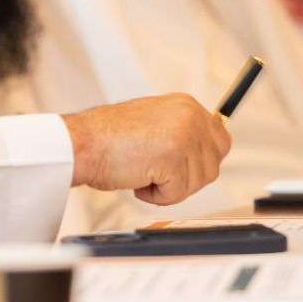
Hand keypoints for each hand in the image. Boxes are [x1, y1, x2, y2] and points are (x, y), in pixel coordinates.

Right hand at [61, 93, 230, 204]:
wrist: (81, 143)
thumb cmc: (107, 138)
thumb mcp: (154, 123)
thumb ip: (181, 132)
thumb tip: (203, 154)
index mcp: (186, 105)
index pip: (220, 141)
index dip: (201, 162)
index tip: (183, 167)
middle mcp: (190, 116)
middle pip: (213, 165)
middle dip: (187, 178)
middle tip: (157, 172)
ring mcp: (184, 136)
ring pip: (197, 182)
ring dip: (169, 187)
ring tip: (142, 170)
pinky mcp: (173, 158)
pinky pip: (177, 194)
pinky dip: (156, 196)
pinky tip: (137, 179)